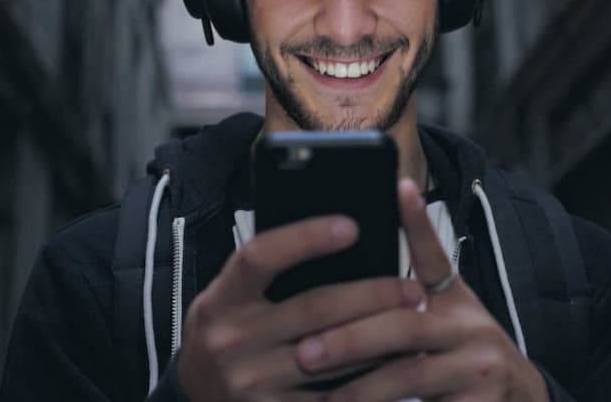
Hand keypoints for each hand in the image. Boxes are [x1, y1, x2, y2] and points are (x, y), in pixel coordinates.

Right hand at [177, 215, 425, 400]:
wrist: (197, 396)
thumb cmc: (227, 333)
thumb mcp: (228, 298)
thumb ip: (266, 276)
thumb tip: (336, 238)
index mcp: (221, 300)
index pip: (260, 257)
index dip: (305, 237)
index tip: (351, 226)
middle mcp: (233, 340)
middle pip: (313, 308)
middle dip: (372, 295)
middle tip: (412, 287)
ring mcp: (253, 382)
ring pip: (333, 355)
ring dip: (380, 338)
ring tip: (413, 322)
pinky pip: (332, 396)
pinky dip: (367, 379)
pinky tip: (393, 364)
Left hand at [293, 179, 549, 401]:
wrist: (522, 400)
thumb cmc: (468, 351)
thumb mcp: (451, 309)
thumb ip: (418, 272)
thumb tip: (392, 204)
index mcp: (458, 301)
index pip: (435, 255)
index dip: (417, 222)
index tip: (398, 188)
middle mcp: (475, 331)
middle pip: (406, 327)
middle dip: (351, 339)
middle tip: (305, 352)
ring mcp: (482, 372)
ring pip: (410, 377)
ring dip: (359, 389)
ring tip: (321, 397)